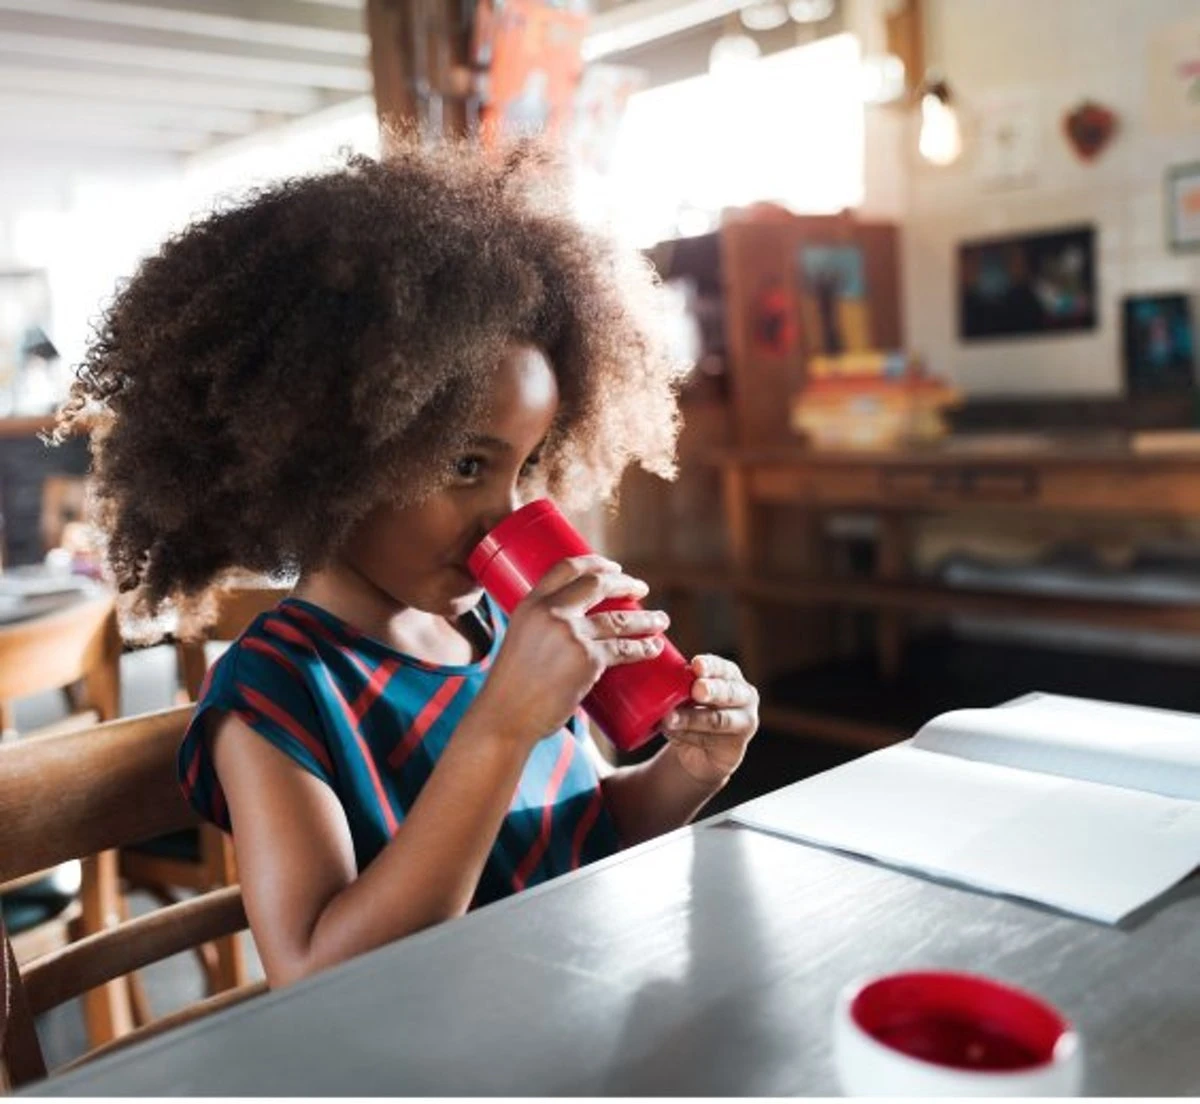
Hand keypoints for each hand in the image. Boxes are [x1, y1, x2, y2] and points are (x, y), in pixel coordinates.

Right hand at [477, 555, 668, 746]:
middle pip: (597, 585)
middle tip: (642, 588)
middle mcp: (550, 613)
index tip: (614, 567)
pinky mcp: (587, 661)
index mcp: (530, 604)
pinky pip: (623, 649)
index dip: (595, 563)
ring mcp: (570, 636)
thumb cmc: (510, 687)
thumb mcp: (519, 641)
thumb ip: (544, 629)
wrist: (504, 717)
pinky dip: (643, 648)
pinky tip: (653, 647)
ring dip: (646, 618)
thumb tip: (576, 629)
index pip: (567, 567)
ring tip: (661, 620)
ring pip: (619, 618)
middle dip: (626, 583)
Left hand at [662, 655, 758, 787]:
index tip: (696, 664)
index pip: (723, 668)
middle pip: (729, 692)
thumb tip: (656, 681)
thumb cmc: (690, 712)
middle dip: (712, 690)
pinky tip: (672, 733)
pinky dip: (688, 736)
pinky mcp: (736, 748)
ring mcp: (745, 723)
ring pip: (717, 720)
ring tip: (669, 718)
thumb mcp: (683, 695)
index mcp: (730, 676)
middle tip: (696, 689)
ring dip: (691, 719)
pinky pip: (710, 741)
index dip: (710, 666)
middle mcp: (744, 696)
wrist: (698, 753)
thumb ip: (678, 687)